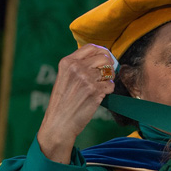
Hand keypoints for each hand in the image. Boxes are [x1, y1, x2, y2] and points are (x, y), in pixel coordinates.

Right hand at [37, 44, 117, 162]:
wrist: (59, 123)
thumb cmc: (62, 102)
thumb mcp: (64, 78)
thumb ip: (77, 67)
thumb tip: (100, 58)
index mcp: (67, 62)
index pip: (90, 47)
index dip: (101, 52)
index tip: (105, 59)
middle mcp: (76, 68)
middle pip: (103, 57)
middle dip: (109, 65)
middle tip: (107, 74)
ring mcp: (86, 79)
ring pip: (109, 71)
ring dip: (109, 78)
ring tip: (103, 85)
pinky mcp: (95, 91)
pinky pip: (110, 85)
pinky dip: (108, 90)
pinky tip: (100, 95)